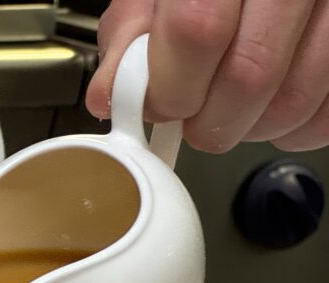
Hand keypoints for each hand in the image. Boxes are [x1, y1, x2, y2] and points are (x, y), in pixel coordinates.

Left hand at [87, 0, 328, 152]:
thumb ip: (132, 33)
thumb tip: (108, 94)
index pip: (197, 30)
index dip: (171, 87)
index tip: (161, 102)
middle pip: (249, 75)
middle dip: (208, 121)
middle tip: (194, 116)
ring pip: (296, 99)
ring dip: (251, 129)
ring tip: (230, 111)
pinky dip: (296, 129)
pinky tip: (271, 109)